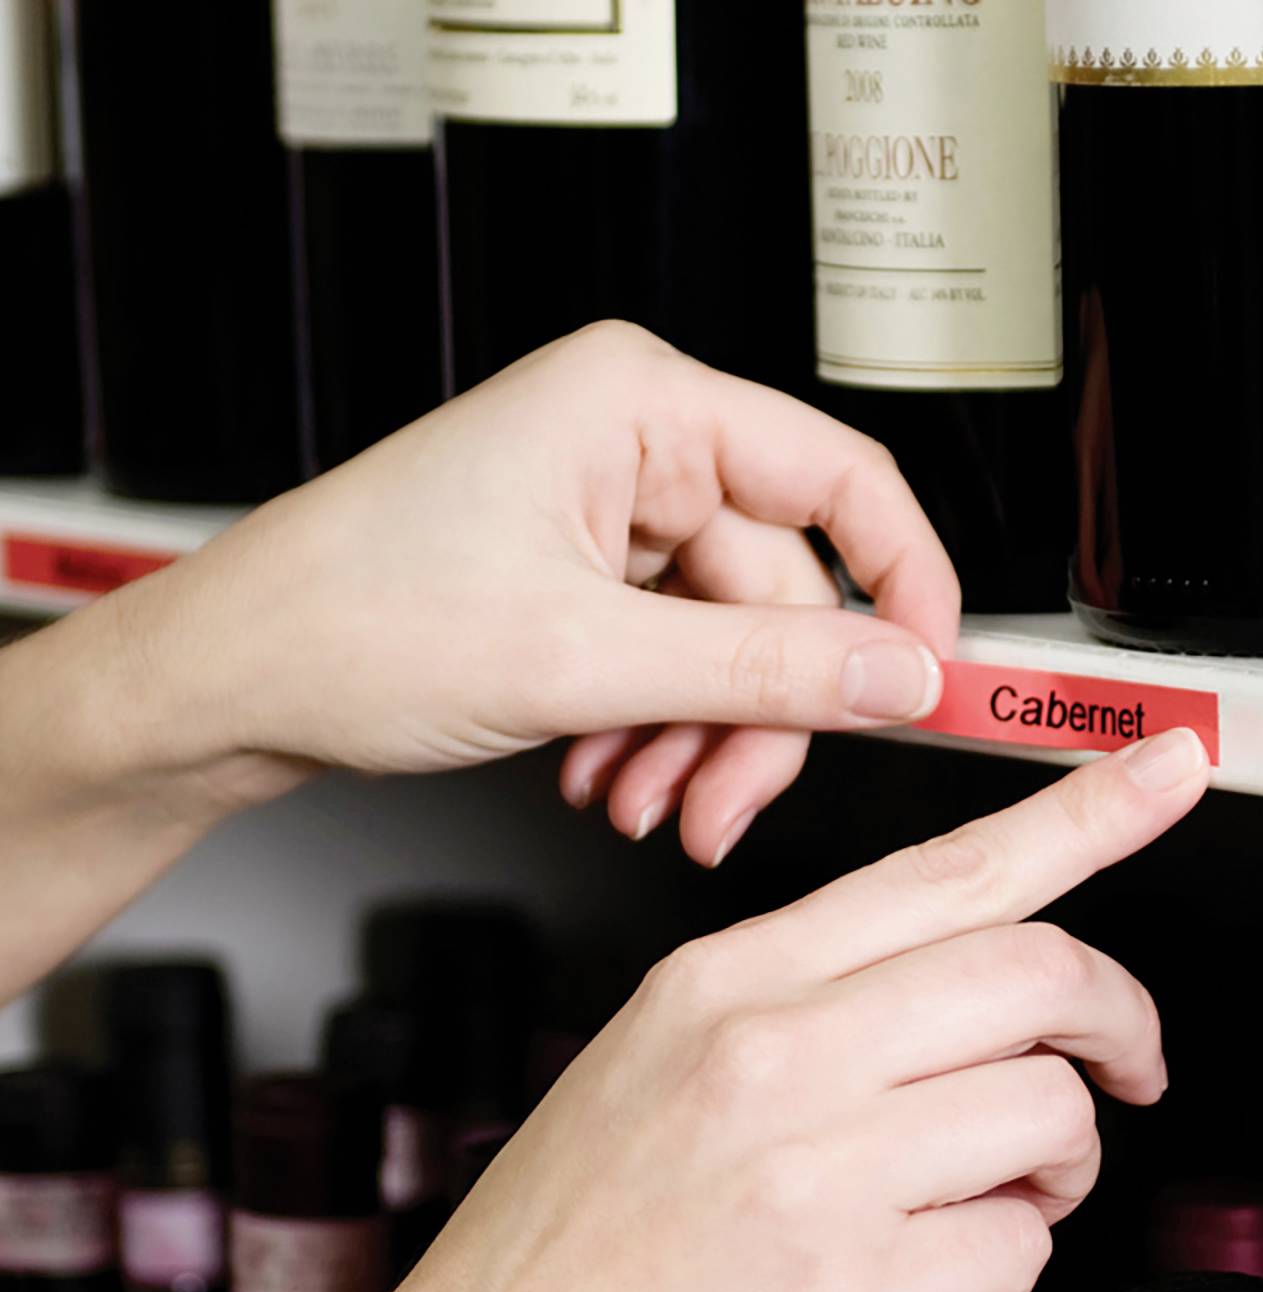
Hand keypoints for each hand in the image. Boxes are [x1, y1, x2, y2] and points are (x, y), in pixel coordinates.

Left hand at [111, 321, 959, 863]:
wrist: (227, 687)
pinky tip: (601, 779)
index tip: (926, 681)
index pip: (842, 480)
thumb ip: (765, 667)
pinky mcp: (582, 581)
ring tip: (638, 805)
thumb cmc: (349, 623)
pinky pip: (675, 667)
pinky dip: (653, 738)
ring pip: (730, 648)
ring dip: (697, 744)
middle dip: (752, 721)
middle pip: (782, 596)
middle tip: (722, 807)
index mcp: (639, 404)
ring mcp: (605, 518)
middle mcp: (631, 447)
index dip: (903, 585)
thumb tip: (899, 676)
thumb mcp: (584, 659)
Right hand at [376, 730, 1208, 1291]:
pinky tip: (945, 1283)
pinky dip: (1011, 1267)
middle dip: (1122, 1019)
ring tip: (1003, 1201)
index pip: (944, 869)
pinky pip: (1016, 1246)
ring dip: (1063, 1165)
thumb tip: (958, 1016)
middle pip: (1035, 971)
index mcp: (722, 983)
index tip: (1166, 771)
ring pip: (1047, 1107)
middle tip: (1131, 1067)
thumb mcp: (648, 1076)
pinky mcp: (845, 1288)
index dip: (1083, 815)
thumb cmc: (550, 1270)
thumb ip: (801, 1020)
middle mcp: (770, 1049)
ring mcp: (810, 1165)